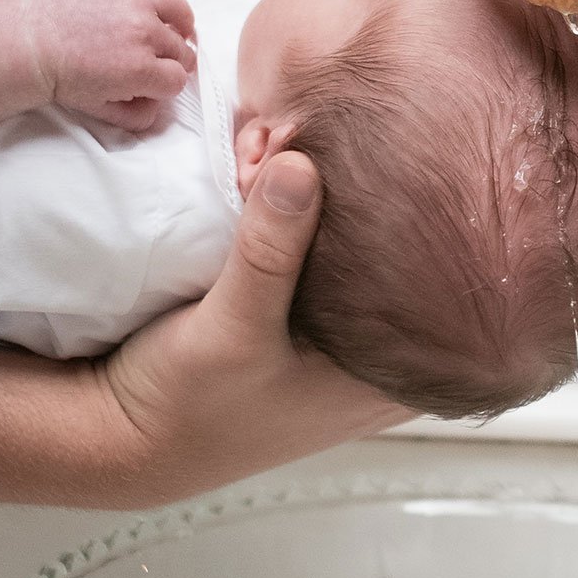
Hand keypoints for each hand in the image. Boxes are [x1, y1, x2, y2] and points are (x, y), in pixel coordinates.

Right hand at [0, 152, 413, 507]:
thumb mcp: (234, 328)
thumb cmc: (191, 406)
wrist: (125, 435)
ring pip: (360, 249)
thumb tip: (301, 165)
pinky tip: (284, 172)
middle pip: (409, 259)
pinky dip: (302, 214)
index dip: (443, 228)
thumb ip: (271, 251)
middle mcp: (380, 356)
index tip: (423, 167)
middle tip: (357, 142)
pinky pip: (319, 250)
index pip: (452, 290)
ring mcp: (341, 335)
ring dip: (335, 200)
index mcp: (394, 377)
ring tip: (311, 146)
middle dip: (381, 198)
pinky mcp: (301, 314)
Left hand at [24, 0, 197, 131]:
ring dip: (178, 25)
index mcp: (141, 69)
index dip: (168, 85)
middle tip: (157, 62)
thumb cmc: (64, 78)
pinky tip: (127, 13)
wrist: (31, 44)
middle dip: (172, 60)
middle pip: (182, 50)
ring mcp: (132, 0)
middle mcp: (143, 32)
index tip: (157, 83)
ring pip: (179, 11)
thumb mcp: (101, 110)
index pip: (179, 79)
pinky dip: (141, 3)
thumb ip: (138, 116)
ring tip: (172, 30)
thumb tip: (159, 108)